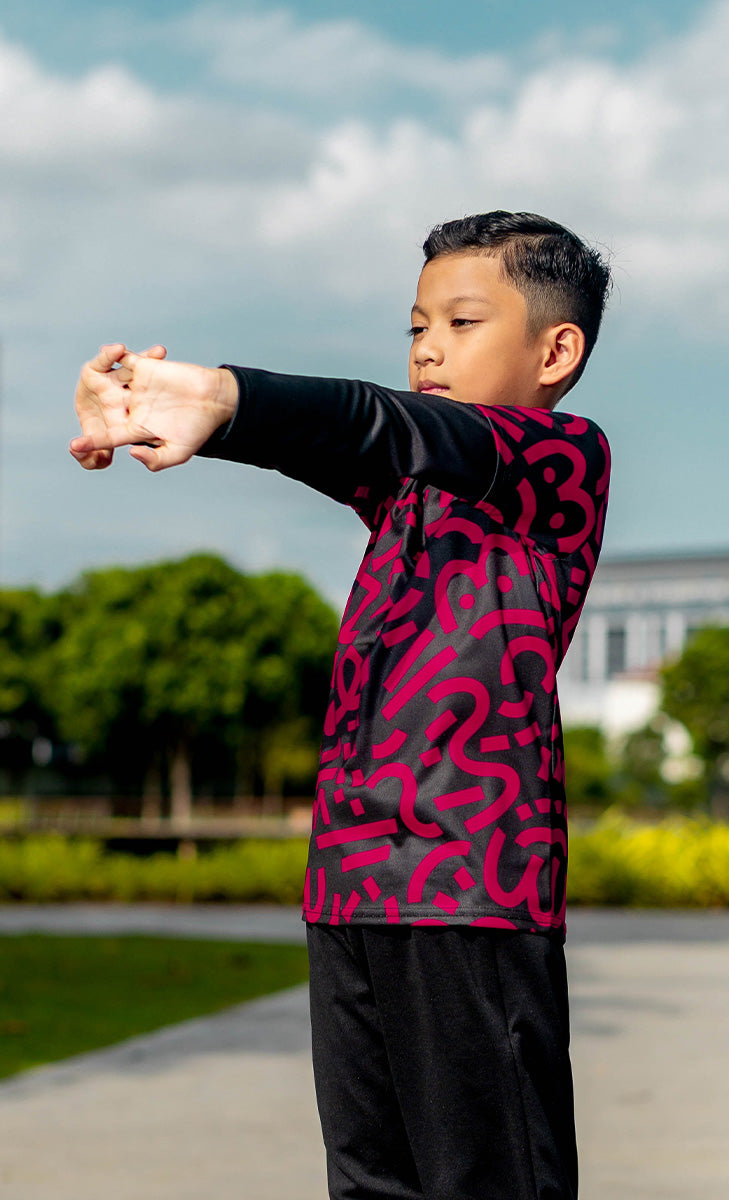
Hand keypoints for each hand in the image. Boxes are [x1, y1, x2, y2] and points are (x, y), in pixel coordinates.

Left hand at [70, 344, 237, 471]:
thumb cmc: (198, 429)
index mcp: (137, 429)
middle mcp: (133, 408)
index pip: (110, 436)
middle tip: (77, 404)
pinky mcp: (146, 368)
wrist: (215, 400)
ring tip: (84, 378)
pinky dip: (114, 354)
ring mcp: (137, 387)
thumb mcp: (178, 453)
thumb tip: (131, 452)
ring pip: (110, 383)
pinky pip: (125, 359)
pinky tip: (107, 352)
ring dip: (97, 380)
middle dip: (91, 410)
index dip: (93, 442)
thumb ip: (155, 459)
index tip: (76, 445)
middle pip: (104, 409)